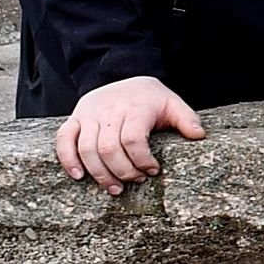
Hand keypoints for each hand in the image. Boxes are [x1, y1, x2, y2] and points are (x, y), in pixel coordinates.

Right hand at [56, 75, 203, 191]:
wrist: (121, 74)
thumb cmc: (150, 97)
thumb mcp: (172, 102)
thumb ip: (187, 119)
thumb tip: (199, 136)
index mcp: (135, 108)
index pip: (133, 139)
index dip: (142, 160)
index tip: (153, 170)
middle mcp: (108, 111)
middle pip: (108, 148)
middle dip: (123, 171)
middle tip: (137, 180)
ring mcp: (89, 115)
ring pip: (86, 148)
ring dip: (99, 173)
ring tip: (114, 188)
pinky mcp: (75, 118)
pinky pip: (64, 139)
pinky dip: (68, 159)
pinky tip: (78, 176)